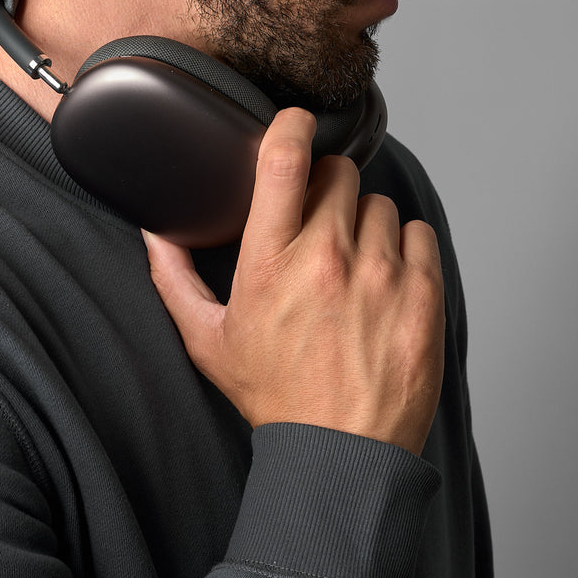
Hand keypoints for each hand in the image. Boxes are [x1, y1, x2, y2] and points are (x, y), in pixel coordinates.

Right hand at [142, 107, 444, 456]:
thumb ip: (174, 280)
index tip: (294, 123)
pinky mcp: (423, 295)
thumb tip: (153, 233)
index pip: (284, 159)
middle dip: (327, 189)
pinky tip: (384, 278)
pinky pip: (419, 234)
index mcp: (271, 264)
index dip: (291, 125)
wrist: (342, 453)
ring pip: (379, 204)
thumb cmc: (276, 398)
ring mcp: (381, 277)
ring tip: (352, 264)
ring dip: (365, 223)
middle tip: (319, 223)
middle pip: (339, 173)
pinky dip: (404, 248)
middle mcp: (328, 261)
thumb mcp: (208, 341)